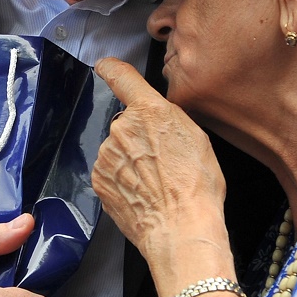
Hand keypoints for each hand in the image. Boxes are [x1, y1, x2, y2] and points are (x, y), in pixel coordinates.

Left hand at [92, 58, 230, 275]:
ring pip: (117, 151)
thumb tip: (156, 117)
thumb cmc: (197, 187)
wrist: (180, 229)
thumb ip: (170, 118)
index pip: (121, 77)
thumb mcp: (197, 138)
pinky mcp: (99, 180)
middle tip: (163, 162)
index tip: (105, 67)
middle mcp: (122, 128)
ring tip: (156, 183)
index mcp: (150, 111)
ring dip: (131, 162)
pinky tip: (143, 194)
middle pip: (127, 124)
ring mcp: (107, 156)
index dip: (112, 69)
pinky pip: (110, 173)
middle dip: (140, 138)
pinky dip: (123, 181)